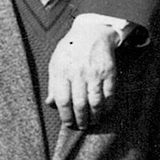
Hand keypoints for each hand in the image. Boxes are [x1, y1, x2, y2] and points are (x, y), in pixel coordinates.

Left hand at [46, 15, 121, 131]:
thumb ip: (52, 84)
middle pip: (79, 104)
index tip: (68, 123)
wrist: (92, 32)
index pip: (63, 100)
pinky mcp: (109, 72)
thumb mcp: (55, 63)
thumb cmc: (70, 50)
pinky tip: (105, 111)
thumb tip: (50, 103)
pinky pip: (110, 93)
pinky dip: (108, 106)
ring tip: (93, 122)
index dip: (66, 115)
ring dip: (94, 116)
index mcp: (62, 72)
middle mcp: (78, 74)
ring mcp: (95, 73)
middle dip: (80, 119)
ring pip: (95, 101)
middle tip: (81, 126)